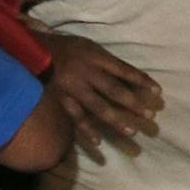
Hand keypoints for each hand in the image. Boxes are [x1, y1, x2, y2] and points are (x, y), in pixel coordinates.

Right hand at [44, 32, 160, 156]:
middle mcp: (86, 73)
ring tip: (131, 132)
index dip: (142, 81)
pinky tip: (98, 141)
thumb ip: (108, 62)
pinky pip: (75, 116)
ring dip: (116, 120)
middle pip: (114, 90)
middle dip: (133, 104)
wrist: (32, 51)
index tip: (157, 92)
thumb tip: (132, 79)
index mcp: (96, 57)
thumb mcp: (90, 47)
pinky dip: (86, 130)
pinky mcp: (61, 99)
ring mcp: (73, 88)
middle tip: (150, 116)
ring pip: (98, 107)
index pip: (125, 71)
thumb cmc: (68, 49)